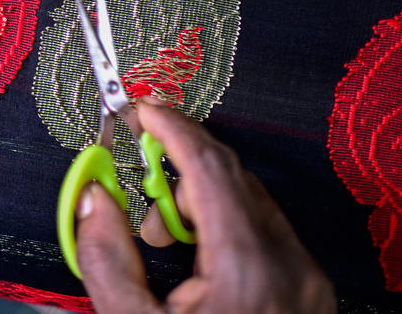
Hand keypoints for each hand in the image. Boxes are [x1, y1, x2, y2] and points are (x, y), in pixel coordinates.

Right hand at [75, 100, 335, 313]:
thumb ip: (106, 257)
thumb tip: (92, 197)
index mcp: (246, 264)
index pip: (208, 165)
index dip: (170, 126)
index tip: (139, 107)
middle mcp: (288, 263)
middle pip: (232, 177)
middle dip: (177, 166)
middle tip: (133, 175)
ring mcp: (306, 280)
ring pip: (250, 204)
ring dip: (199, 200)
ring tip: (159, 239)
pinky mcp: (309, 294)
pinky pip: (264, 234)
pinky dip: (224, 228)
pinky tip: (194, 263)